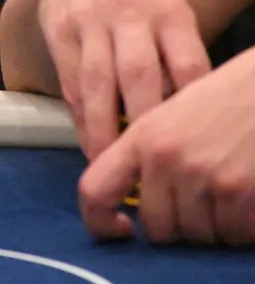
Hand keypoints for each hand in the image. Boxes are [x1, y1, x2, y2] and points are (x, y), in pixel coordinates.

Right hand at [37, 0, 211, 157]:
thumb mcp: (169, 8)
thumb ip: (176, 52)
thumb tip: (182, 114)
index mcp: (168, 9)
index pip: (186, 61)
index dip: (188, 104)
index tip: (187, 138)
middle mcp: (128, 12)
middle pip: (138, 74)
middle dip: (142, 122)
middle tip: (147, 163)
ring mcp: (89, 20)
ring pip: (97, 81)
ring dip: (101, 126)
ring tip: (107, 161)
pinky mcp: (58, 28)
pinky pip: (70, 77)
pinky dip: (79, 111)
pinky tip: (86, 135)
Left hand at [79, 48, 254, 243]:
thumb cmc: (225, 99)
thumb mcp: (171, 115)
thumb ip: (145, 154)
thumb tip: (128, 198)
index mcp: (141, 137)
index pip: (95, 191)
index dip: (100, 223)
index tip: (122, 228)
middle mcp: (166, 158)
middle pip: (157, 228)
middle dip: (177, 226)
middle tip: (197, 206)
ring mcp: (203, 176)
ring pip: (197, 236)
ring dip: (212, 227)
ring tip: (225, 196)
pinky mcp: (240, 190)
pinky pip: (234, 235)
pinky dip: (242, 227)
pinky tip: (247, 200)